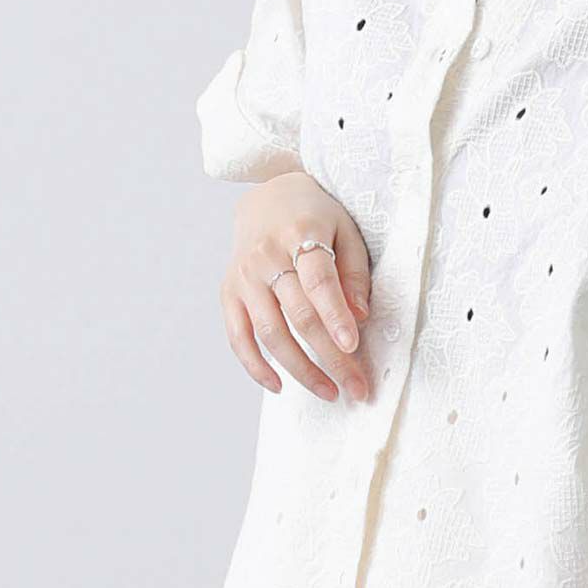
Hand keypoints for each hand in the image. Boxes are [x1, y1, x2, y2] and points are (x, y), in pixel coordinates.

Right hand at [219, 170, 374, 403]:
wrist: (270, 196)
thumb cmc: (317, 215)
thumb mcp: (346, 229)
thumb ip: (354, 271)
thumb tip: (359, 316)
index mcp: (300, 234)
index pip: (319, 282)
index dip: (336, 316)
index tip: (353, 347)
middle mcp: (266, 257)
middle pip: (299, 316)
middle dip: (330, 356)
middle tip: (356, 386)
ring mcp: (243, 277)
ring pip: (271, 333)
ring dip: (300, 369)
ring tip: (329, 392)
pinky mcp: (228, 292)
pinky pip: (238, 337)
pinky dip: (255, 366)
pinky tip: (279, 386)